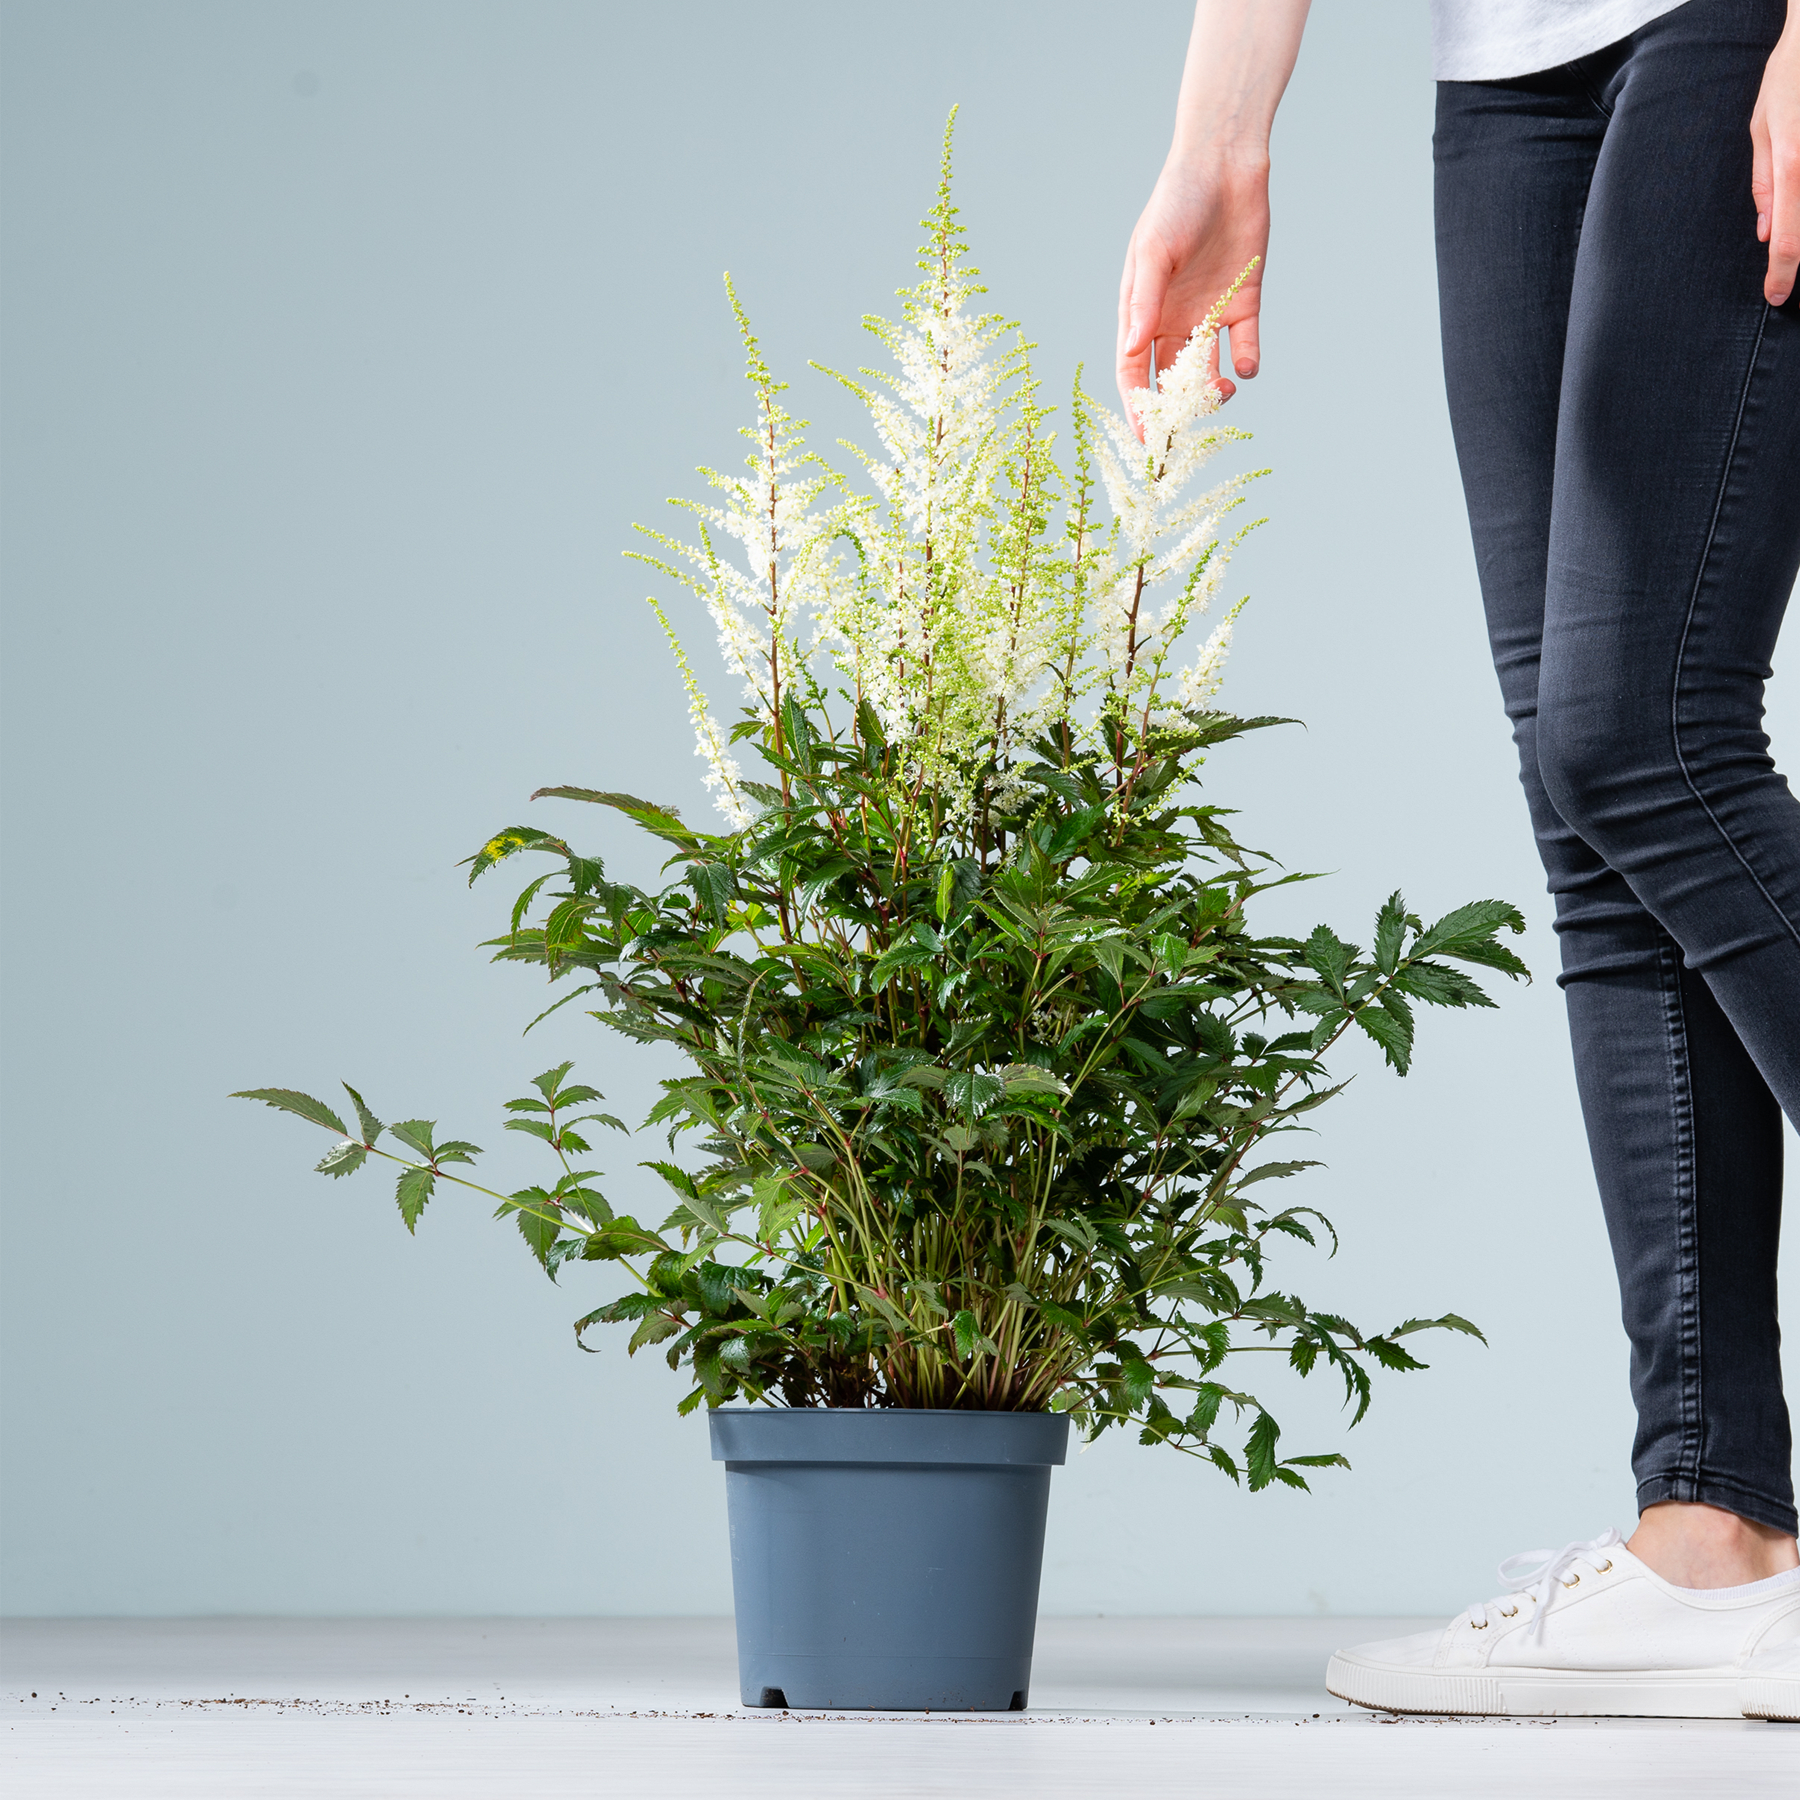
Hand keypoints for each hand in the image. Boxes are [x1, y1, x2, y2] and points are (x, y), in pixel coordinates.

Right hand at [1116, 156, 1270, 436]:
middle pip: (1170, 378)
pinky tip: (1245, 367)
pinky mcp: (1243, 301)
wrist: (1225, 164)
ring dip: (1213, 390)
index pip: (1133, 371)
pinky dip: (1246, 361)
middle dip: (1177, 406)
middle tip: (1189, 425)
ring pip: (1207, 368)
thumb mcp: (1153, 251)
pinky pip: (1244, 344)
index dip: (1137, 406)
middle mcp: (1173, 319)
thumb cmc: (1177, 202)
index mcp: (1142, 311)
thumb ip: (1143, 301)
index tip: (1147, 437)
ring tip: (1222, 395)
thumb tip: (1130, 349)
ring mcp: (1209, 312)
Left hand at [1751, 26, 1799, 304]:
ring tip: (1794, 262)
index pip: (1788, 238)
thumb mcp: (1763, 127)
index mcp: (1795, 165)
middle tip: (1792, 293)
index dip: (1782, 274)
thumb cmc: (1791, 76)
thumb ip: (1764, 183)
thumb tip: (1763, 233)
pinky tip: (1796, 221)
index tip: (1777, 297)